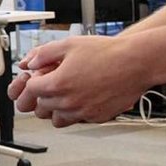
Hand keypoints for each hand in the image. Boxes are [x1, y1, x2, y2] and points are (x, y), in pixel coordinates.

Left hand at [8, 35, 146, 126]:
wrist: (136, 63)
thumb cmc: (107, 53)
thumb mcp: (69, 44)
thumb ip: (44, 54)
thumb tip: (30, 63)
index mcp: (57, 84)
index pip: (30, 91)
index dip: (32, 83)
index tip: (38, 78)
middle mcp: (68, 102)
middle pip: (41, 107)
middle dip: (43, 95)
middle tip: (52, 84)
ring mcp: (82, 112)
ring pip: (57, 119)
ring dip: (56, 108)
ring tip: (66, 94)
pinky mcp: (96, 118)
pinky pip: (77, 120)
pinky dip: (75, 112)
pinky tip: (83, 97)